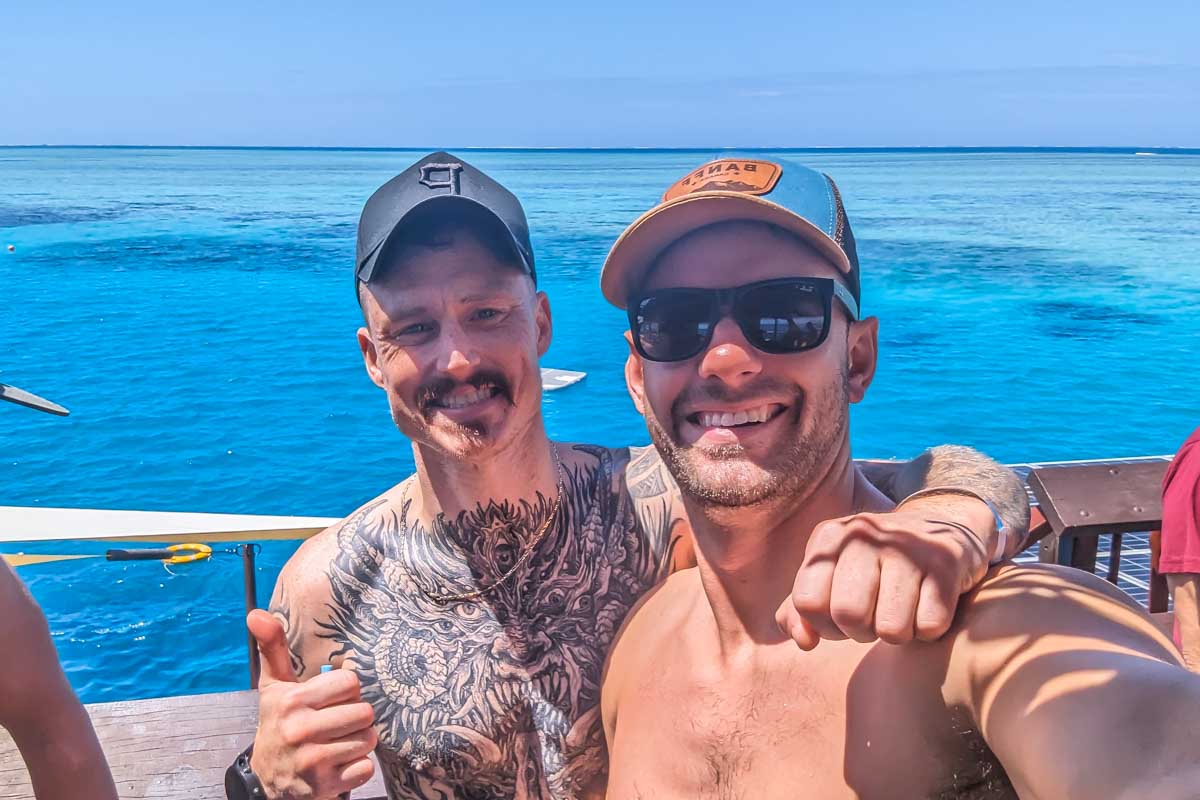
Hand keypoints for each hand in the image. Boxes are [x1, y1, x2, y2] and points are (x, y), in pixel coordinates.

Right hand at [246, 609, 377, 799]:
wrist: (267, 781)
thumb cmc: (278, 724)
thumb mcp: (273, 687)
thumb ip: (272, 649)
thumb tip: (256, 613)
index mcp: (292, 702)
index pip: (350, 682)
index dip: (345, 690)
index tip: (330, 699)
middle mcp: (300, 731)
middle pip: (364, 712)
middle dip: (355, 717)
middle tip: (337, 723)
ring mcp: (313, 762)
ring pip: (368, 739)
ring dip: (359, 742)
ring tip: (338, 742)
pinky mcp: (325, 787)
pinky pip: (366, 768)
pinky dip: (358, 768)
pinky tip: (339, 765)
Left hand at [774, 497, 993, 648]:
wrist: (942, 528)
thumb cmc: (876, 564)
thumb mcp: (832, 574)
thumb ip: (803, 608)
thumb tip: (802, 640)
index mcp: (829, 537)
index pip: (807, 602)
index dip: (823, 625)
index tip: (840, 618)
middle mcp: (864, 535)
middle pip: (847, 615)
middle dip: (861, 632)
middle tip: (874, 617)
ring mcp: (906, 546)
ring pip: (891, 629)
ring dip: (898, 633)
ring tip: (902, 610)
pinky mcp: (945, 562)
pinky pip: (929, 626)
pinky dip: (927, 629)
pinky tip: (927, 605)